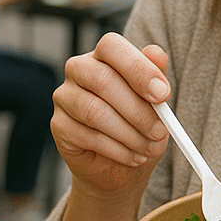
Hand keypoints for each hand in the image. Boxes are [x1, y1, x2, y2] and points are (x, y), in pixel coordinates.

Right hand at [53, 32, 171, 220]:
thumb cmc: (143, 135)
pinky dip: (108, 146)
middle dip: (132, 104)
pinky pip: (77, 131)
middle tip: (158, 130)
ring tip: (146, 149)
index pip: (112, 45)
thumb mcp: (159, 113)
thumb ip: (156, 84)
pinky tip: (126, 159)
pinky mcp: (58, 128)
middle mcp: (81, 73)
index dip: (135, 67)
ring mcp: (64, 100)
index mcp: (109, 59)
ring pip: (87, 103)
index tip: (162, 94)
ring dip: (123, 129)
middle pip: (96, 71)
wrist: (121, 176)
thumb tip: (160, 55)